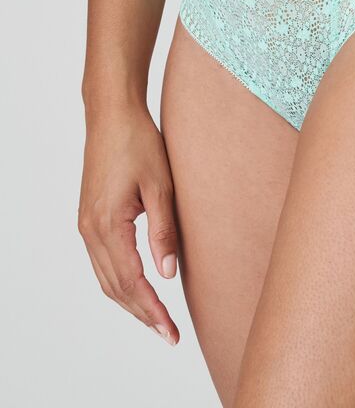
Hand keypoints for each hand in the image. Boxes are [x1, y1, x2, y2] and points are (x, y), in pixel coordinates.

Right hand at [78, 104, 179, 345]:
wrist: (112, 115)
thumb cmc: (139, 144)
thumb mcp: (160, 186)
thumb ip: (163, 231)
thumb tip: (167, 274)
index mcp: (107, 224)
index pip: (131, 282)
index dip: (151, 310)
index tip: (171, 332)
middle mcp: (90, 230)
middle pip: (114, 287)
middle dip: (142, 314)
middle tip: (169, 334)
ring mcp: (86, 224)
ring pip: (106, 278)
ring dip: (130, 301)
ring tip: (157, 318)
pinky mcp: (90, 217)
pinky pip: (102, 262)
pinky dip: (120, 282)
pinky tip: (138, 287)